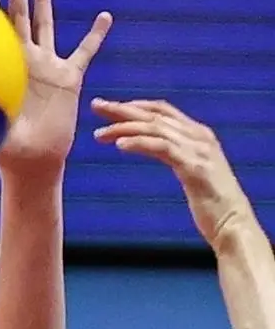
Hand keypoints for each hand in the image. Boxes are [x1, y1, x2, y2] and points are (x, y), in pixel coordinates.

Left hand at [0, 0, 112, 179]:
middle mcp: (23, 61)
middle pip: (20, 16)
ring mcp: (47, 68)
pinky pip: (85, 52)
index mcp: (2, 67)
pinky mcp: (69, 79)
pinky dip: (96, 35)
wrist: (33, 162)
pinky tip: (105, 17)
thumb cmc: (5, 150)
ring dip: (45, 3)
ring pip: (47, 26)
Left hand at [91, 98, 250, 245]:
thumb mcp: (187, 169)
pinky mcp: (195, 167)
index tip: (110, 106)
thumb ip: (170, 152)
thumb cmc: (209, 200)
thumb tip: (143, 143)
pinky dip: (139, 143)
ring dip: (124, 128)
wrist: (232, 223)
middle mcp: (199, 136)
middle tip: (97, 105)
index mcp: (197, 134)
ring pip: (155, 129)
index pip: (162, 110)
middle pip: (154, 115)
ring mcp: (199, 150)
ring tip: (100, 134)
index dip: (135, 105)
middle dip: (122, 109)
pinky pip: (162, 148)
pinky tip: (121, 145)